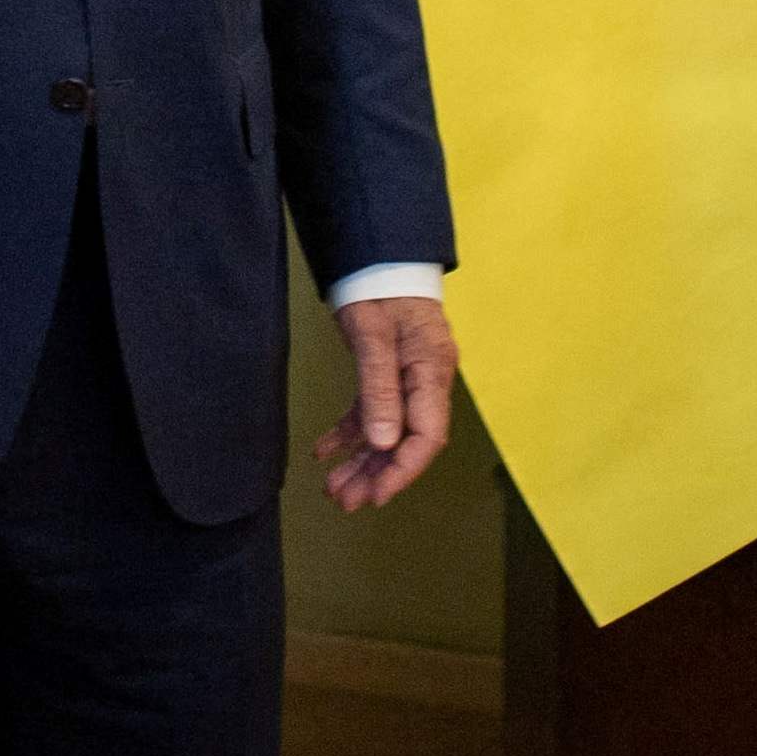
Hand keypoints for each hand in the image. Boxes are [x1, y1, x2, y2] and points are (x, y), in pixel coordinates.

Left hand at [315, 293, 459, 512]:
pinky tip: (325, 452)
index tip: (377, 495)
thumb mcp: (373, 335)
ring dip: (362, 461)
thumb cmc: (378, 286)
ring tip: (333, 488)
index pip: (427, 436)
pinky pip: (371, 412)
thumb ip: (379, 388)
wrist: (375, 255)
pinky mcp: (387, 372)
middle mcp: (425, 380)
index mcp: (431, 371)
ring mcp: (408, 378)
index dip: (403, 470)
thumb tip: (384, 443)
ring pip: (387, 432)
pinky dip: (349, 434)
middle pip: (406, 441)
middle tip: (345, 500)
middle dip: (377, 474)